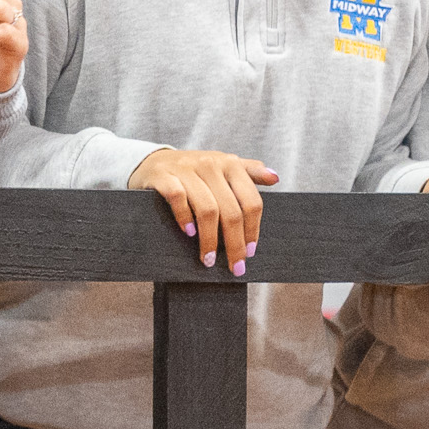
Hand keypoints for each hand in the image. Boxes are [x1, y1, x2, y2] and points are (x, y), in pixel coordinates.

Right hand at [131, 143, 276, 273]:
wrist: (154, 162)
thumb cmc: (194, 171)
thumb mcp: (223, 168)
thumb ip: (249, 172)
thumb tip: (275, 177)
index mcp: (230, 164)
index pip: (251, 201)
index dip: (253, 230)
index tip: (250, 252)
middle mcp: (211, 164)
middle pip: (231, 211)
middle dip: (234, 243)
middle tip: (234, 266)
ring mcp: (186, 169)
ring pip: (207, 209)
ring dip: (209, 239)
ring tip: (208, 259)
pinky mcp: (164, 176)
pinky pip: (178, 198)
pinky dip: (185, 218)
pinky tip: (188, 233)